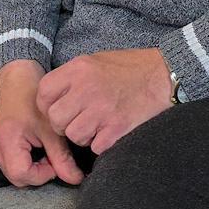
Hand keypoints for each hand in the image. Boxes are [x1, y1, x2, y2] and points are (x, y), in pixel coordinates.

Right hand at [0, 60, 84, 188]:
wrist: (18, 81)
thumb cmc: (35, 99)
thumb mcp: (53, 129)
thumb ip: (63, 158)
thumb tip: (75, 179)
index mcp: (8, 138)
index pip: (21, 174)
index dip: (42, 174)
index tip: (55, 162)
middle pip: (16, 178)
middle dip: (38, 174)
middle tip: (53, 157)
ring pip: (14, 174)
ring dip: (33, 170)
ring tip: (46, 152)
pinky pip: (11, 165)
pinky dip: (27, 164)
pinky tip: (38, 150)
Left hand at [37, 48, 172, 154]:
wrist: (164, 75)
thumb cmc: (129, 68)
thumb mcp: (95, 62)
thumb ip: (72, 77)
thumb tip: (53, 96)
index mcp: (78, 69)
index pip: (43, 93)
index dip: (47, 106)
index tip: (59, 109)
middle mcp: (86, 89)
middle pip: (56, 119)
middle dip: (65, 125)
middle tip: (80, 121)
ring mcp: (101, 110)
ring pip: (74, 136)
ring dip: (84, 136)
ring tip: (98, 126)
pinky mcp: (117, 128)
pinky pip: (96, 147)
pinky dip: (103, 144)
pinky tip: (112, 132)